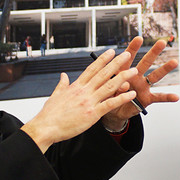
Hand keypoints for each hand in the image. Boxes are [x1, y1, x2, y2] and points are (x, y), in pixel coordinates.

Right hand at [22, 50, 138, 152]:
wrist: (45, 128)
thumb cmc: (49, 115)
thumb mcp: (55, 95)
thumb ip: (62, 84)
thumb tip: (63, 75)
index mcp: (76, 86)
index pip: (92, 69)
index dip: (102, 60)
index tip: (110, 52)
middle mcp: (84, 92)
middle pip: (103, 74)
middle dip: (116, 63)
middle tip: (127, 55)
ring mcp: (89, 102)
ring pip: (109, 86)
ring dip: (123, 77)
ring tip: (133, 71)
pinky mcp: (92, 114)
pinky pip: (110, 104)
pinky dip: (121, 98)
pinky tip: (131, 94)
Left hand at [102, 37, 179, 128]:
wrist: (113, 112)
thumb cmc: (110, 98)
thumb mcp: (108, 91)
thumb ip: (115, 87)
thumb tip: (124, 84)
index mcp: (124, 72)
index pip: (128, 58)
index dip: (133, 48)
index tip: (139, 38)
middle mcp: (136, 77)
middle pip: (146, 62)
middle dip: (154, 52)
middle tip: (162, 42)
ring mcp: (143, 87)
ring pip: (155, 76)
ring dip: (165, 69)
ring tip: (174, 61)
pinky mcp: (147, 99)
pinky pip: (158, 97)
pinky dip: (167, 97)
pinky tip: (176, 96)